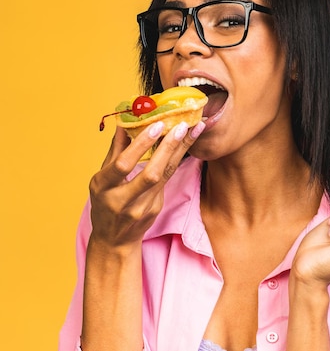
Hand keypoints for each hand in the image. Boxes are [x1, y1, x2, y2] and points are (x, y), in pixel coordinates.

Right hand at [87, 120, 204, 249]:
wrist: (114, 240)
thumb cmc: (104, 204)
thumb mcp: (101, 180)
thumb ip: (114, 152)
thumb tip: (124, 123)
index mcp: (104, 188)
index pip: (123, 165)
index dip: (140, 145)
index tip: (156, 125)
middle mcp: (124, 200)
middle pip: (150, 173)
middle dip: (168, 148)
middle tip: (182, 125)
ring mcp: (143, 207)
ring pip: (165, 175)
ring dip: (181, 150)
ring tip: (194, 129)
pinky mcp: (156, 208)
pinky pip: (168, 179)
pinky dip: (177, 159)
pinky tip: (186, 143)